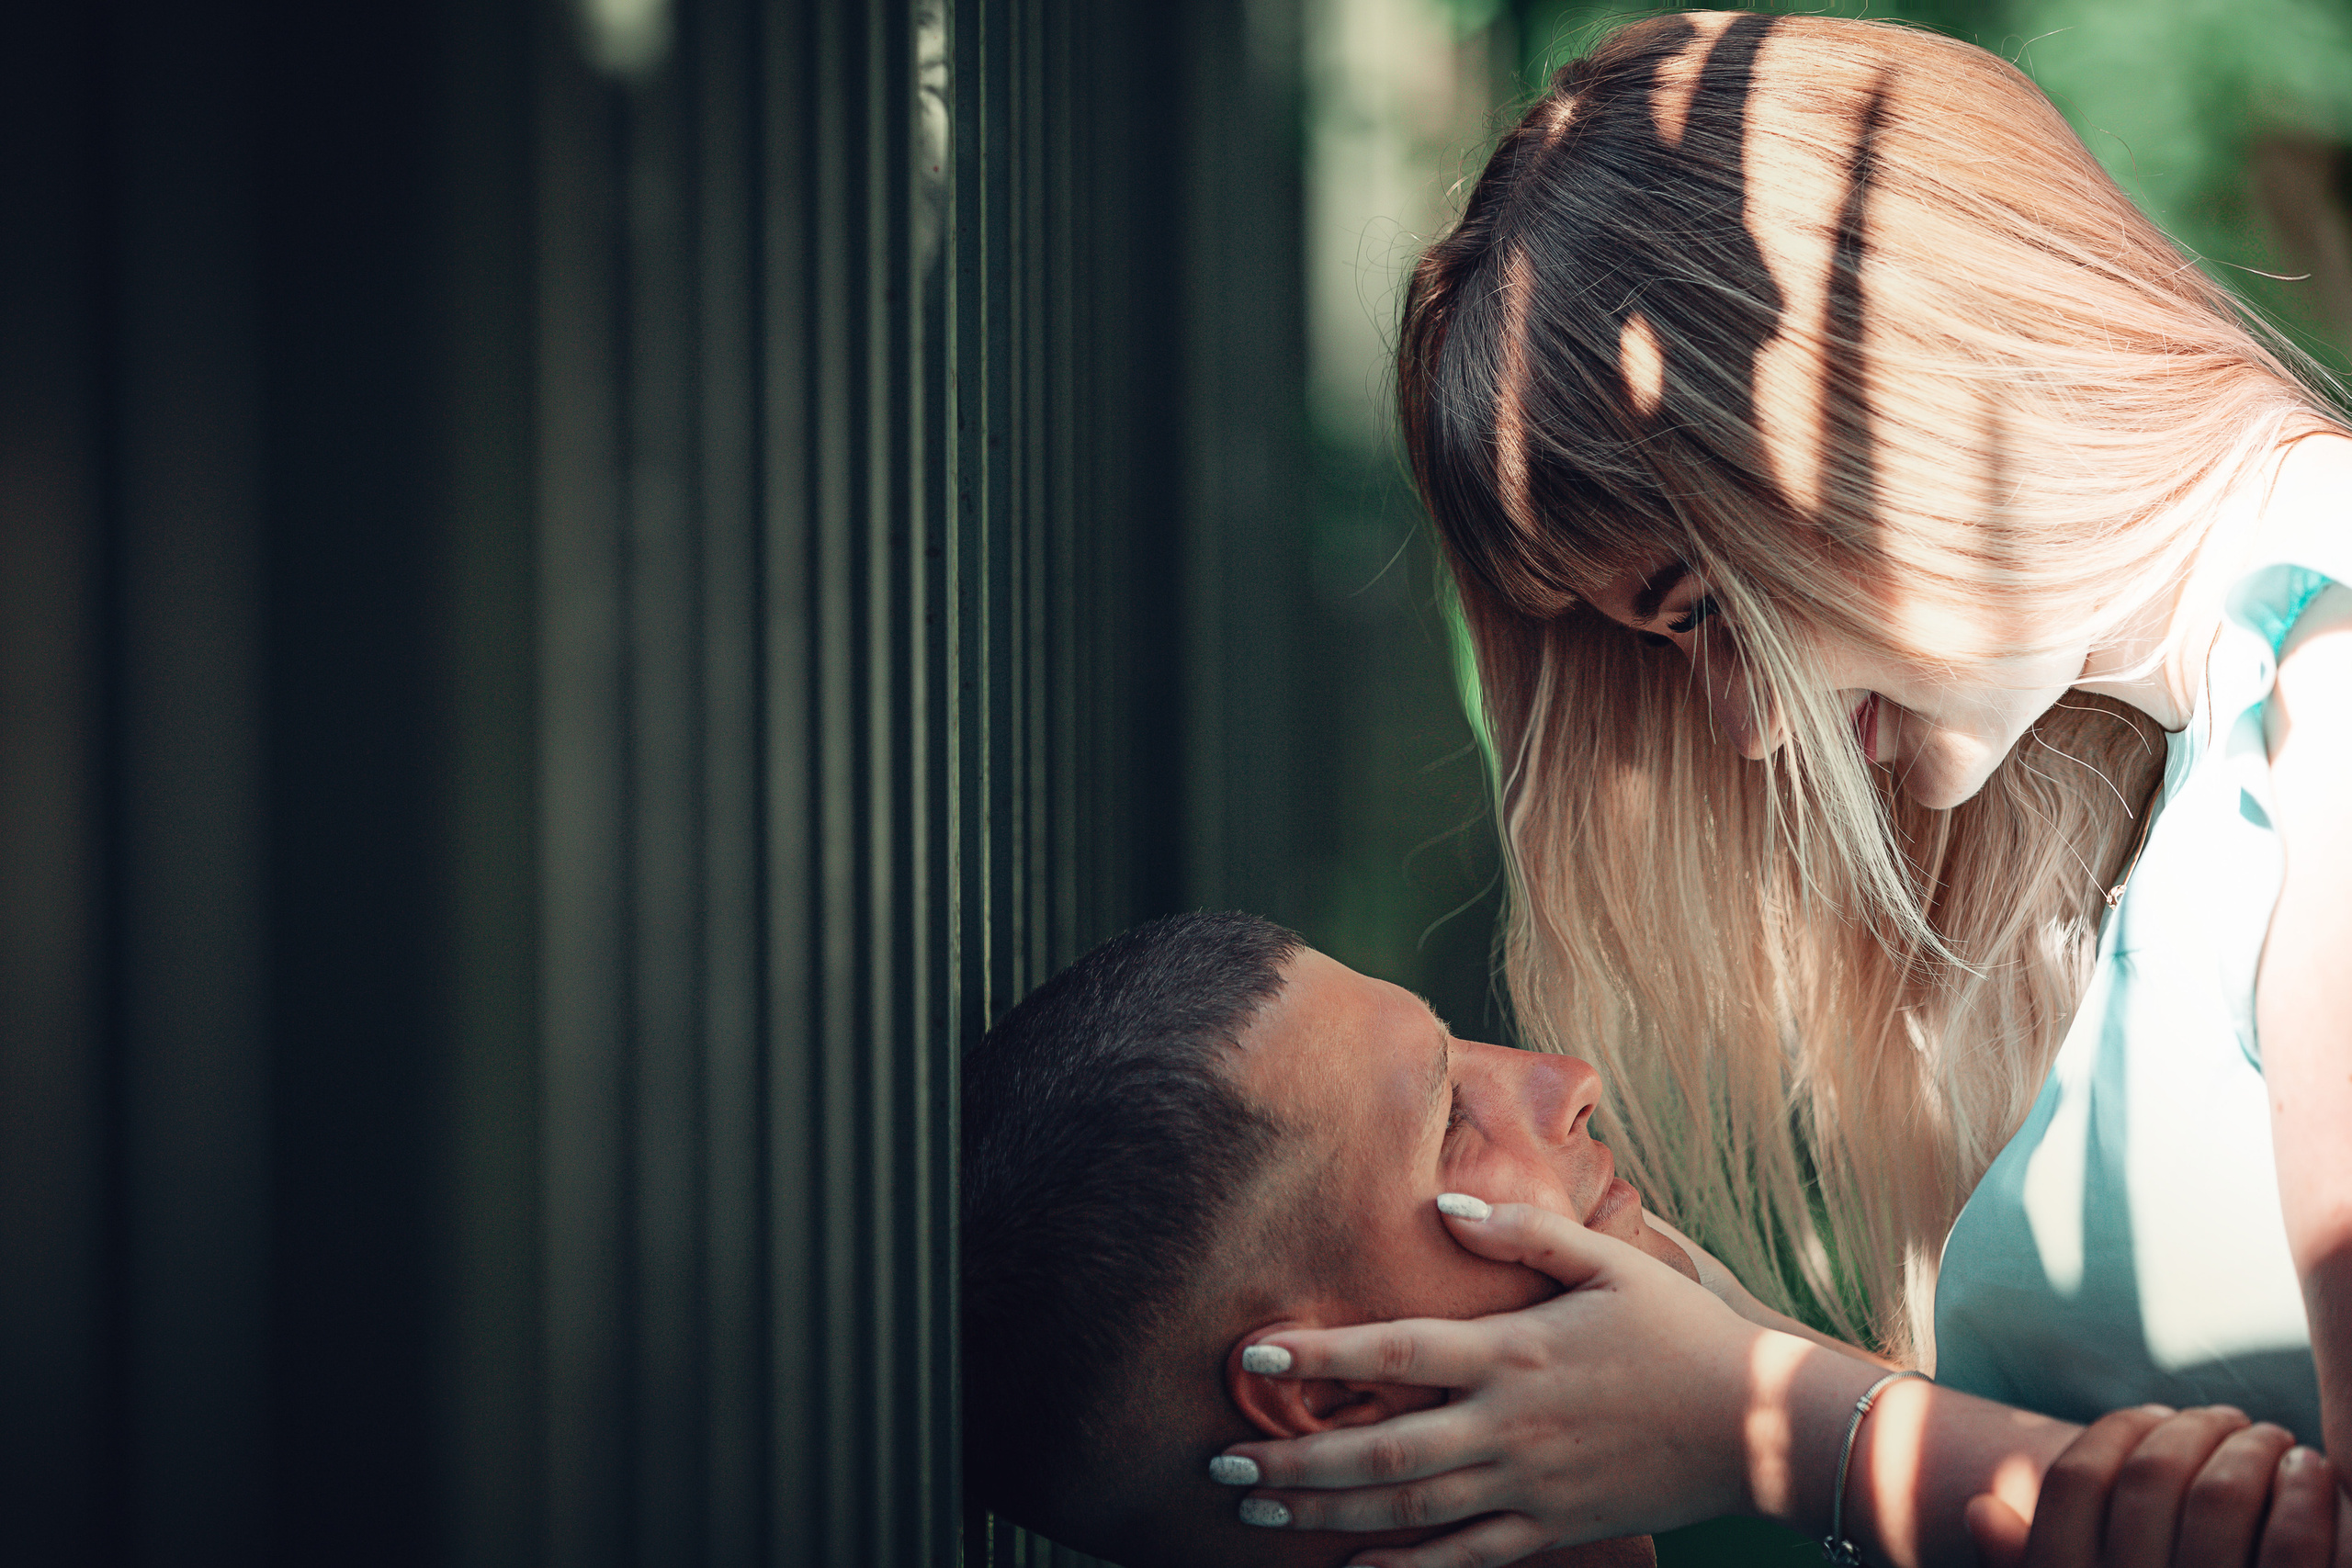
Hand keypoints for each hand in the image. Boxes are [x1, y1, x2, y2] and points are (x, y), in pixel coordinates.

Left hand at [1212, 1196, 1767, 1567]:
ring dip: (1327, 1512)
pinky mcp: (1554, 1527)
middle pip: (1382, 1449)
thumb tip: (1444, 1206)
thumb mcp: (1611, 1262)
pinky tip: (1351, 1567)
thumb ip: (1525, 1230)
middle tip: (1222, 1462)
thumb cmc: (1684, 1332)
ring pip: (1410, 1509)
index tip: (1252, 1350)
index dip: (1320, 1353)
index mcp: (1515, 1351)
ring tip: (1259, 1508)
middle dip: (1295, 1459)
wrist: (1764, 1425)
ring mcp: (1529, 1484)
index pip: (1395, 1352)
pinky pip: (1467, 1556)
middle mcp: (1509, 1424)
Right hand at [1964, 1405, 2344, 1567]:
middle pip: (2151, 1476)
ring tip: (2272, 1440)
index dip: (2116, 1431)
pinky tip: (2308, 1470)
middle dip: (2194, 1428)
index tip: (2157, 1413)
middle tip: (2228, 1419)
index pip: (2074, 1482)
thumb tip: (1981, 1508)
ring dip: (2254, 1448)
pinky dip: (2304, 1491)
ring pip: (2222, 1496)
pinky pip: (2292, 1542)